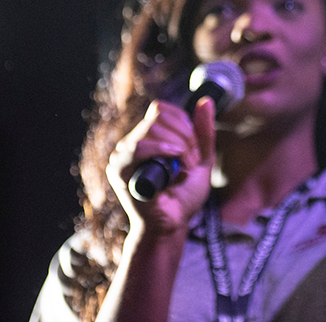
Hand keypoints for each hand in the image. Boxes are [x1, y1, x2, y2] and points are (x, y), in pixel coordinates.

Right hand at [106, 98, 215, 235]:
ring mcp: (123, 155)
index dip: (183, 123)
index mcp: (148, 138)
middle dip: (184, 136)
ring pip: (151, 130)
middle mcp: (132, 143)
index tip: (195, 147)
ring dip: (177, 145)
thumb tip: (206, 100)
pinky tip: (175, 158)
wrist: (173, 224)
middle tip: (192, 162)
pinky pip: (137, 148)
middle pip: (158, 117)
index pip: (162, 109)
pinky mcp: (120, 170)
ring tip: (185, 167)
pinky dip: (161, 149)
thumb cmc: (184, 196)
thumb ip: (204, 131)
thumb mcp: (202, 159)